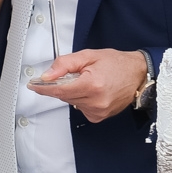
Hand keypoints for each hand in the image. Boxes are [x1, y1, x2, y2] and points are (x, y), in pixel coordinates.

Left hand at [28, 48, 147, 122]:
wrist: (137, 74)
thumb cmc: (117, 64)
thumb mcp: (89, 56)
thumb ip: (65, 64)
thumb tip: (47, 75)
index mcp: (92, 85)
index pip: (59, 90)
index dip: (44, 88)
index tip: (34, 85)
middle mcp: (95, 102)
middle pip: (65, 96)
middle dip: (64, 85)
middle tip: (76, 74)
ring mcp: (98, 111)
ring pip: (72, 102)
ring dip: (74, 92)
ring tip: (89, 81)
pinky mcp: (99, 117)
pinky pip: (80, 108)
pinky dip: (81, 100)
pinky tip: (93, 92)